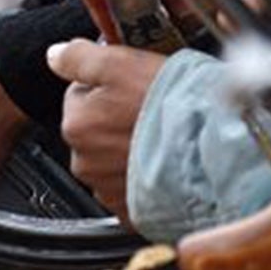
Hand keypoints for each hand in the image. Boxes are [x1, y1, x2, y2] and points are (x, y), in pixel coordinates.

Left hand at [47, 39, 164, 214]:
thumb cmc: (173, 108)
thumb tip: (55, 55)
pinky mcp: (134, 213)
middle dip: (117, 122)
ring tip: (161, 139)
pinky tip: (165, 164)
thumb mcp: (122, 64)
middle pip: (94, 131)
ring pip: (112, 161)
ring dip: (130, 151)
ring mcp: (109, 191)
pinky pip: (131, 190)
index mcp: (77, 124)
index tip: (132, 88)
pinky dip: (143, 178)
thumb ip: (79, 58)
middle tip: (151, 113)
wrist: (215, 155)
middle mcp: (86, 163)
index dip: (108, 88)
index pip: (80, 95)